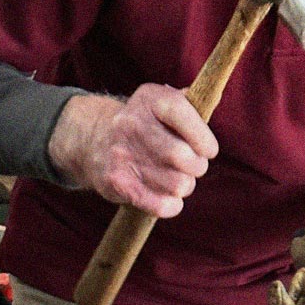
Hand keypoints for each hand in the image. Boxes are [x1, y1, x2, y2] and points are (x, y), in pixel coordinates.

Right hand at [47, 86, 217, 217]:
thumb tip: (209, 100)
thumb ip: (191, 103)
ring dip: (185, 185)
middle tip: (194, 165)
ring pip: (177, 183)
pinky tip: (170, 198)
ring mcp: (121, 153)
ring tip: (178, 178)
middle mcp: (131, 123)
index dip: (203, 137)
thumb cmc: (146, 123)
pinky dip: (172, 205)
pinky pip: (159, 204)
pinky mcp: (116, 181)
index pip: (182, 113)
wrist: (95, 140)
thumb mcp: (163, 102)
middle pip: (182, 156)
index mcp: (149, 98)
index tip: (209, 150)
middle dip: (197, 166)